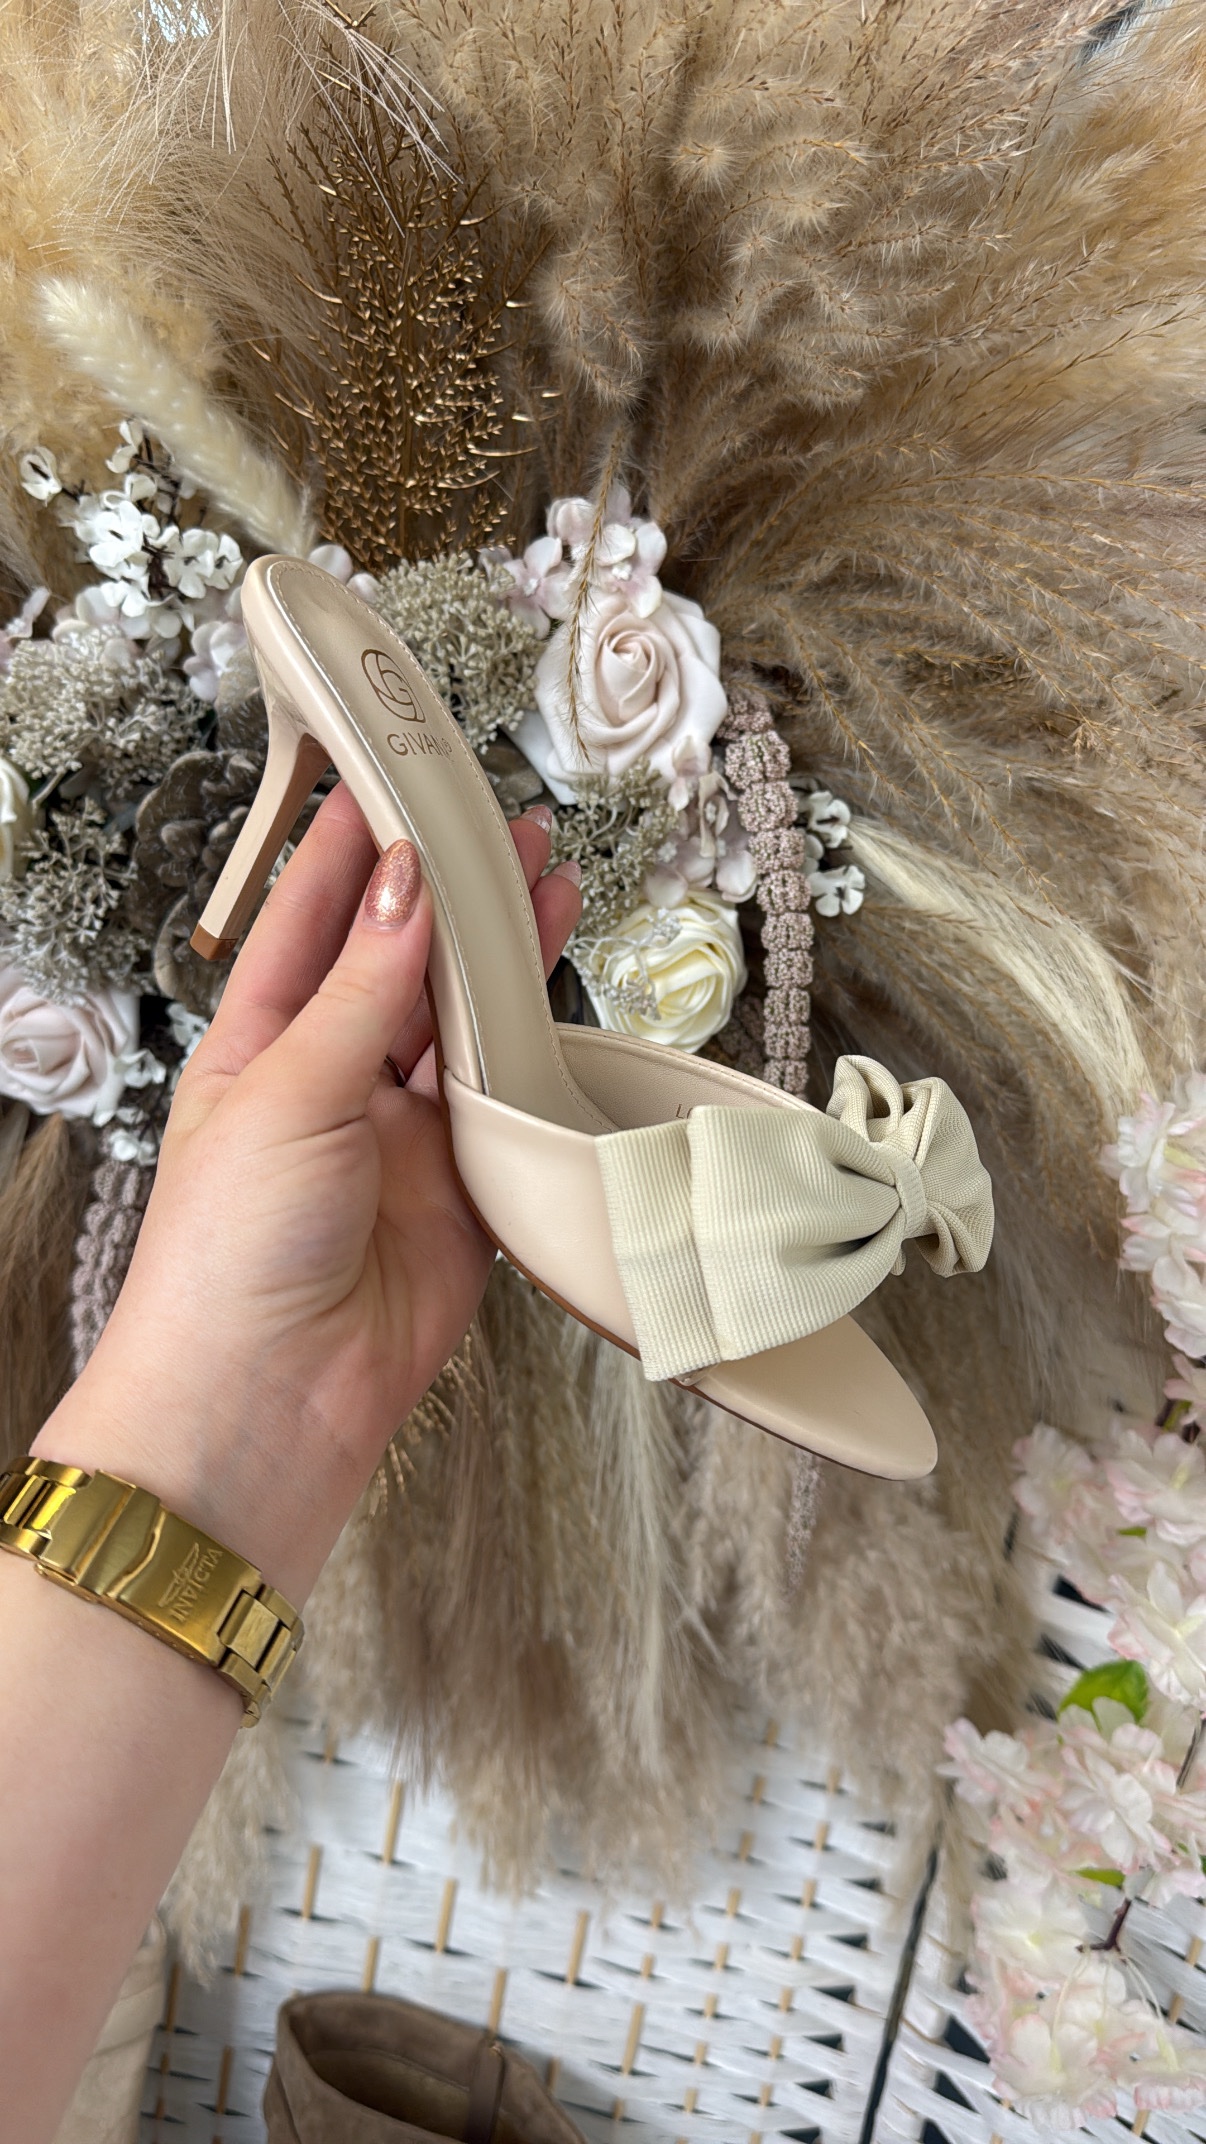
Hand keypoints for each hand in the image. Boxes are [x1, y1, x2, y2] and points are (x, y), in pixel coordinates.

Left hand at [33, 785, 580, 1600]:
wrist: (269, 1404)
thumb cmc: (228, 1257)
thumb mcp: (288, 1093)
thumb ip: (363, 990)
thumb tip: (403, 885)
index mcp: (260, 1047)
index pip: (309, 920)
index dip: (348, 847)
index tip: (386, 776)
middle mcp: (331, 1083)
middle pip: (399, 963)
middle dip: (448, 892)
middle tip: (498, 822)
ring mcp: (400, 1136)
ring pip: (463, 1025)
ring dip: (502, 958)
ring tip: (547, 880)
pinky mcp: (462, 1190)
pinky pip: (507, 1102)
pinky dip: (535, 1050)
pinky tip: (557, 992)